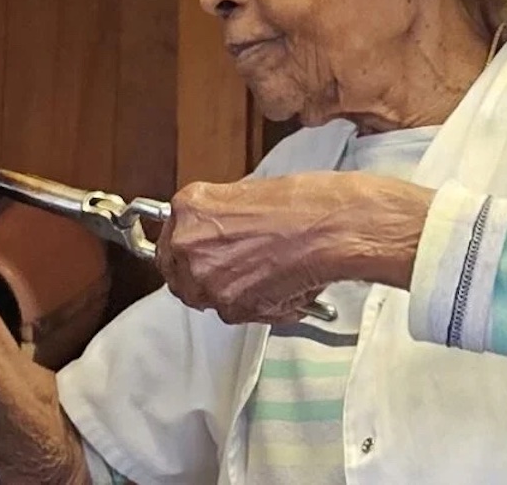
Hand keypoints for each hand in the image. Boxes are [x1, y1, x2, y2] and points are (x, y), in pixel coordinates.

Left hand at [157, 171, 432, 323]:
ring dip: (230, 293)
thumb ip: (222, 218)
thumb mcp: (250, 193)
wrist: (337, 226)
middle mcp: (189, 243)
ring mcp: (207, 277)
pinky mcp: (232, 306)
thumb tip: (218, 237)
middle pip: (178, 275)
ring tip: (267, 275)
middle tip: (234, 271)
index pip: (169, 242)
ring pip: (206, 298)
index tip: (200, 256)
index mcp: (191, 207)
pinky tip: (281, 285)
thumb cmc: (308, 202)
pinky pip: (235, 314)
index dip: (187, 253)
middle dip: (203, 275)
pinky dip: (255, 307)